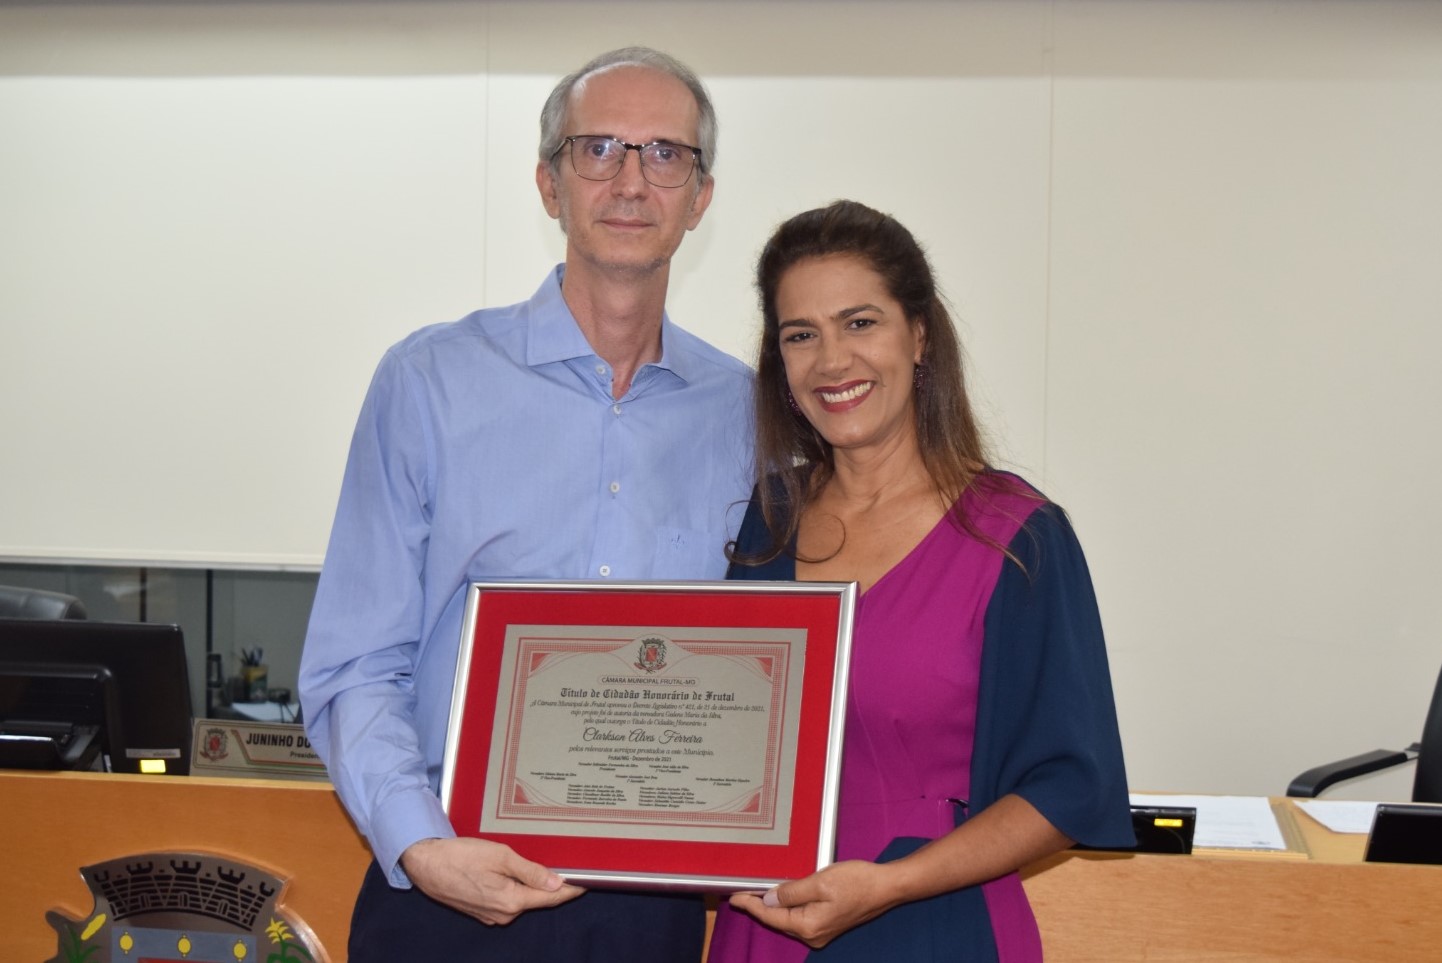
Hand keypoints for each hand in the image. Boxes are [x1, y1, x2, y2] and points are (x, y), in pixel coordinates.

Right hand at [400, 837, 584, 924]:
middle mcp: (503, 914)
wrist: (426, 864)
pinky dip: (516, 887)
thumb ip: (530, 870)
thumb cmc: (460, 856)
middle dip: (552, 884)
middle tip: (568, 864)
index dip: (572, 889)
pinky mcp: (483, 911)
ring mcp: (492, 915)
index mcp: (511, 902)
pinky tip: (514, 872)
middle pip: (538, 899)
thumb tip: (556, 883)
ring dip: (532, 884)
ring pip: (522, 899)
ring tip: (540, 863)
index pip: (551, 898)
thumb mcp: (500, 856)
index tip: (589, 881)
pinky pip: (508, 899)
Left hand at [728, 859, 898, 947]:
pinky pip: (800, 917)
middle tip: (740, 893)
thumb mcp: (819, 882)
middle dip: (758, 906)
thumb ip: (791, 892)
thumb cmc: (856, 882)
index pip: (770, 916)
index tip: (733, 898)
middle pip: (777, 920)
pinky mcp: (827, 925)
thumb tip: (769, 899)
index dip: (750, 905)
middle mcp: (812, 935)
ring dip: (773, 906)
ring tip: (756, 893)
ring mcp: (821, 932)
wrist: (886, 887)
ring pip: (788, 919)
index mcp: (808, 925)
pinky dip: (788, 907)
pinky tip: (782, 896)